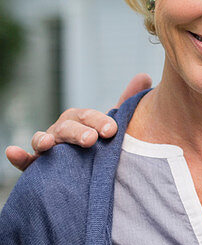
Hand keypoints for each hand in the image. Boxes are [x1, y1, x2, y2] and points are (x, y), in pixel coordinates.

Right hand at [4, 73, 150, 171]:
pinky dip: (18, 156)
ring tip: (49, 144)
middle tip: (91, 140)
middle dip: (78, 132)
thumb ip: (126, 102)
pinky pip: (25, 162)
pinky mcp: (36, 167)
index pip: (89, 116)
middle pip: (67, 127)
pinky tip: (13, 152)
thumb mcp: (113, 123)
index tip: (112, 131)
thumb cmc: (100, 141)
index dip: (99, 122)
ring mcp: (48, 147)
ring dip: (45, 141)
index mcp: (80, 119)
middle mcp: (62, 130)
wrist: (87, 169)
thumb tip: (145, 76)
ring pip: (44, 140)